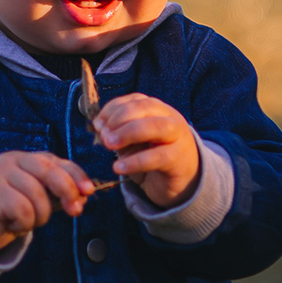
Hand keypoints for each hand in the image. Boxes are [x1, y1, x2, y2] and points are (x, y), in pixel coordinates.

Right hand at [0, 152, 93, 252]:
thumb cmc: (10, 210)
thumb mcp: (37, 197)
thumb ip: (59, 193)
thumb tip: (84, 195)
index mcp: (26, 159)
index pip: (57, 161)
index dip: (76, 175)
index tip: (88, 191)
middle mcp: (12, 162)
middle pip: (48, 171)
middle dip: (67, 191)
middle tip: (74, 210)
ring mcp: (0, 175)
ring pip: (37, 196)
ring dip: (40, 216)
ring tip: (27, 221)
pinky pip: (23, 211)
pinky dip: (24, 224)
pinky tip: (13, 224)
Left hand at [91, 94, 200, 208]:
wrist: (184, 182)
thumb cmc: (155, 158)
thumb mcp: (134, 143)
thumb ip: (119, 133)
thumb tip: (99, 127)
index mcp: (159, 110)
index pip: (136, 100)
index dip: (113, 109)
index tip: (97, 123)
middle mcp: (170, 118)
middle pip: (146, 108)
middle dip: (120, 118)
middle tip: (103, 135)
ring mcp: (177, 138)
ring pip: (156, 126)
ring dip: (129, 132)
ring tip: (109, 144)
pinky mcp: (178, 160)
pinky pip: (157, 157)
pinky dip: (135, 161)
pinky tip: (118, 167)